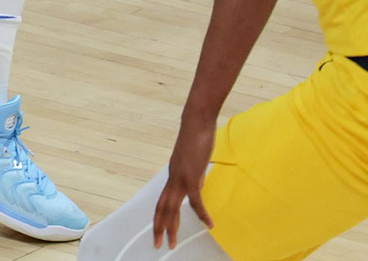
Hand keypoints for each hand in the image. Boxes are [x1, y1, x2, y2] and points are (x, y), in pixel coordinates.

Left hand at [154, 115, 216, 248]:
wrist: (195, 122)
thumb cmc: (196, 138)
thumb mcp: (194, 162)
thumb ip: (194, 176)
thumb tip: (197, 186)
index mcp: (173, 176)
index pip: (162, 201)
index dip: (160, 217)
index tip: (159, 232)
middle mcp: (173, 179)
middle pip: (162, 208)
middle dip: (160, 228)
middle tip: (158, 245)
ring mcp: (181, 178)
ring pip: (172, 208)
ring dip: (172, 227)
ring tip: (172, 243)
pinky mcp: (193, 176)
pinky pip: (196, 201)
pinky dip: (202, 214)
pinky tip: (209, 224)